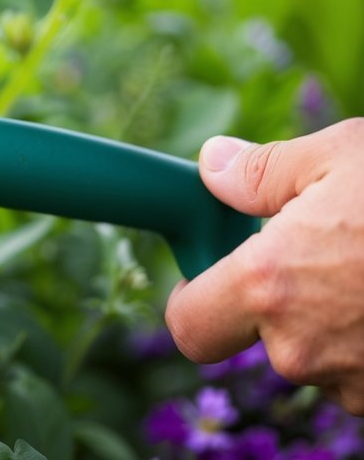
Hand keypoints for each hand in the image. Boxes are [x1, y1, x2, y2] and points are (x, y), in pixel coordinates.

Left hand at [166, 119, 363, 411]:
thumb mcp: (341, 155)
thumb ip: (261, 171)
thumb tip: (213, 166)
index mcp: (269, 285)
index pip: (190, 326)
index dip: (194, 299)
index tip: (211, 272)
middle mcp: (304, 348)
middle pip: (260, 338)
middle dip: (275, 302)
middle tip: (312, 254)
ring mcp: (358, 382)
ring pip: (319, 355)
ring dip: (333, 319)